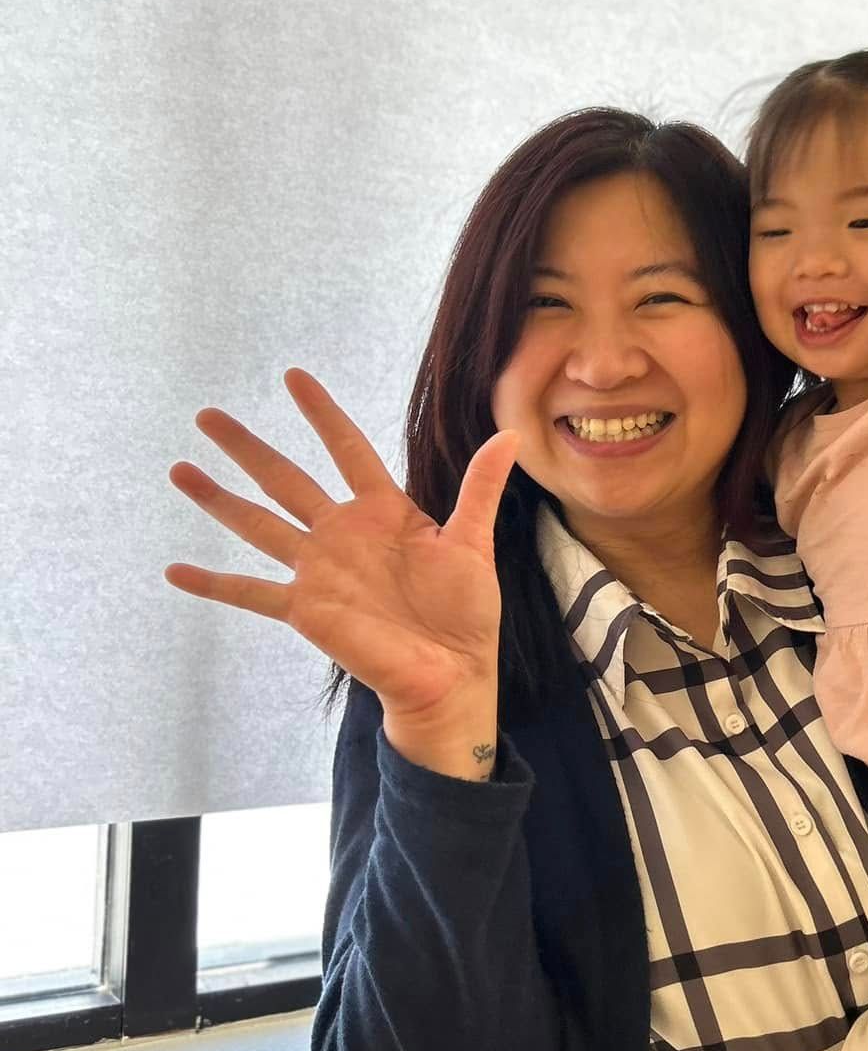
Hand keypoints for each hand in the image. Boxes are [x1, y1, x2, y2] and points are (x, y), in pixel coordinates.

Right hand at [166, 368, 520, 727]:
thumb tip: (510, 436)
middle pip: (286, 478)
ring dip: (218, 500)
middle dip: (247, 447)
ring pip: (258, 525)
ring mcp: (318, 570)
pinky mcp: (305, 608)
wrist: (452, 673)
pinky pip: (250, 592)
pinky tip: (174, 571)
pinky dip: (213, 583)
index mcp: (383, 511)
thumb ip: (481, 488)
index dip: (322, 414)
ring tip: (180, 470)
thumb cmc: (465, 611)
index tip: (293, 377)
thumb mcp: (472, 542)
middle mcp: (342, 534)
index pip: (347, 449)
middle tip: (207, 415)